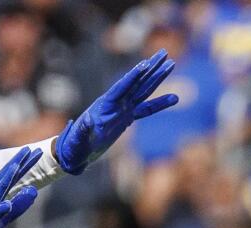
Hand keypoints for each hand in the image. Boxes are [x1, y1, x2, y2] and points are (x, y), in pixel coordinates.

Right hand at [0, 146, 42, 227]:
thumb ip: (18, 206)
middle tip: (30, 149)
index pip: (10, 179)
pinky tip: (7, 204)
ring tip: (16, 166)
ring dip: (6, 179)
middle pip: (4, 180)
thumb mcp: (2, 219)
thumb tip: (33, 190)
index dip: (23, 165)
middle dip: (17, 164)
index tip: (35, 151)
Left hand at [54, 50, 178, 175]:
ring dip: (157, 77)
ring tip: (171, 64)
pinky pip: (147, 109)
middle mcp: (115, 103)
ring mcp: (123, 109)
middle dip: (151, 68)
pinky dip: (160, 103)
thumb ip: (82, 130)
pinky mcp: (127, 117)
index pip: (121, 88)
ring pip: (144, 90)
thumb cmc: (75, 145)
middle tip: (164, 52)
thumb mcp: (77, 138)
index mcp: (104, 105)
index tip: (145, 64)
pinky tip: (175, 98)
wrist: (77, 151)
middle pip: (136, 82)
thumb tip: (86, 121)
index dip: (133, 76)